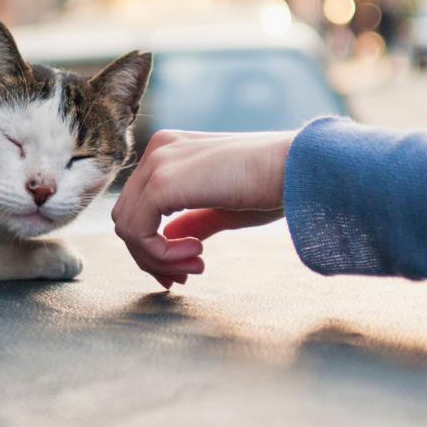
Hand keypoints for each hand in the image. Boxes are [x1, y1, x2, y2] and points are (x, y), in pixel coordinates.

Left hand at [111, 129, 296, 288]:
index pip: (138, 205)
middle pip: (127, 218)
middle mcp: (157, 150)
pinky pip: (137, 232)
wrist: (299, 169)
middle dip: (151, 257)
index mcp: (170, 149)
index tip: (182, 271)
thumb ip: (191, 220)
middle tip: (185, 277)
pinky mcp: (162, 182)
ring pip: (127, 228)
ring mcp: (157, 163)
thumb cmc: (272, 185)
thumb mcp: (221, 207)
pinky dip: (160, 255)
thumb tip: (168, 238)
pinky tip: (197, 255)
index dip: (153, 246)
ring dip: (158, 259)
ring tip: (197, 266)